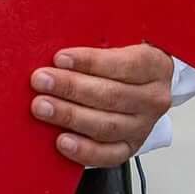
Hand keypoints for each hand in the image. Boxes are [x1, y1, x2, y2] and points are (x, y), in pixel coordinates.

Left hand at [29, 43, 172, 166]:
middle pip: (111, 96)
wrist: (145, 82)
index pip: (123, 65)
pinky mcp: (131, 146)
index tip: (59, 58)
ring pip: (107, 126)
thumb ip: (96, 38)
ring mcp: (143, 126)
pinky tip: (63, 141)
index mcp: (154, 66)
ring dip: (70, 116)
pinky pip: (109, 154)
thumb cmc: (123, 57)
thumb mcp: (118, 38)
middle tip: (40, 81)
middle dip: (70, 88)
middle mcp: (153, 98)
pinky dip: (85, 150)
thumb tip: (56, 39)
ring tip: (42, 107)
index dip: (90, 62)